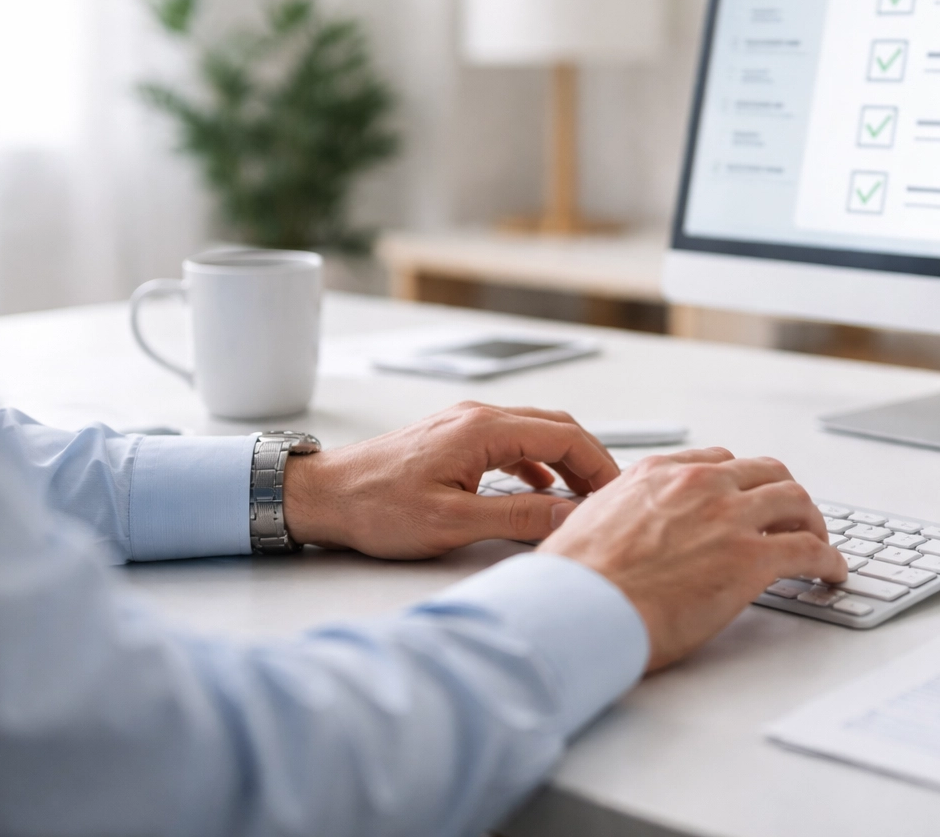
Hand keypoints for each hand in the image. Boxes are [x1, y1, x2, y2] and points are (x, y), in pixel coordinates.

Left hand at [281, 402, 619, 558]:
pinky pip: (511, 442)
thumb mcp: (452, 522)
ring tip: (582, 497)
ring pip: (535, 432)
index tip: (618, 495)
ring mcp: (464, 425)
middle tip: (609, 498)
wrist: (321, 496)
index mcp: (483, 429)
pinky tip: (540, 489)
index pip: (566, 435)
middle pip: (556, 427)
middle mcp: (477, 417)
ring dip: (565, 461)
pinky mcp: (453, 440)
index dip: (600, 465)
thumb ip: (517, 518)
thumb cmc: (375, 507)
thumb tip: (569, 516)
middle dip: (589, 461)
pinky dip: (537, 462)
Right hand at [538, 448, 846, 671]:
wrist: (578, 609)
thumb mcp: (587, 525)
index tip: (747, 501)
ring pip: (796, 501)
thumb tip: (612, 533)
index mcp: (657, 474)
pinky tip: (832, 573)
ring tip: (818, 544)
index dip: (740, 484)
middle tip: (792, 520)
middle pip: (765, 473)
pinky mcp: (751, 559)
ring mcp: (728, 517)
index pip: (717, 462)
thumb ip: (615, 518)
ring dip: (812, 522)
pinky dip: (829, 559)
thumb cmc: (575, 582)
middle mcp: (697, 484)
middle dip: (783, 496)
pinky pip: (810, 549)